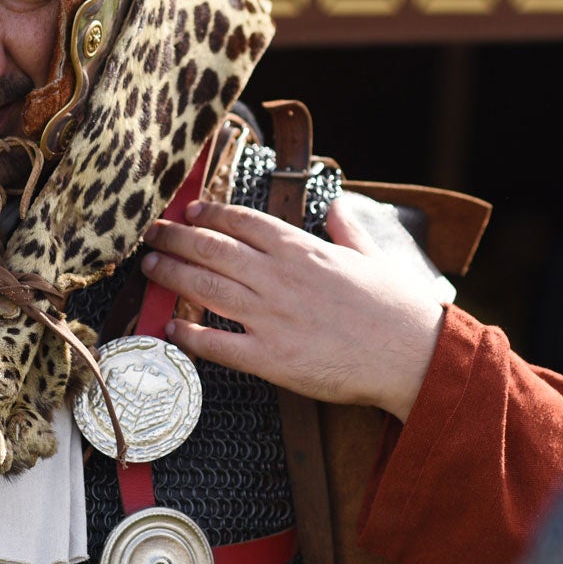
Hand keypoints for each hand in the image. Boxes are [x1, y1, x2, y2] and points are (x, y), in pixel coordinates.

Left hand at [140, 200, 446, 420]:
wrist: (412, 356)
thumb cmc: (399, 308)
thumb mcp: (375, 255)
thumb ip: (348, 229)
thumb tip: (338, 205)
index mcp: (303, 250)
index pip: (243, 223)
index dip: (210, 214)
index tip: (190, 210)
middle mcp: (279, 278)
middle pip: (212, 248)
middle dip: (175, 237)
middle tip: (152, 233)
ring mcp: (271, 317)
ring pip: (206, 287)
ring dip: (172, 274)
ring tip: (150, 267)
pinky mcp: (271, 358)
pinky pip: (217, 344)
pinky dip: (190, 333)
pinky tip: (172, 327)